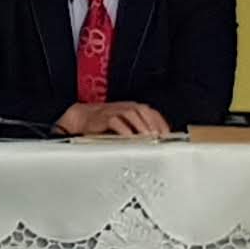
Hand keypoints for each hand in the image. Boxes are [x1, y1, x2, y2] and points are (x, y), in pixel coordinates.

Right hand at [54, 102, 171, 139]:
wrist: (82, 117)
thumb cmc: (105, 123)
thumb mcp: (125, 124)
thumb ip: (139, 129)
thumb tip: (155, 142)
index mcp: (133, 108)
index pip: (152, 112)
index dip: (160, 122)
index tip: (167, 134)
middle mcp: (125, 107)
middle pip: (144, 111)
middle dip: (153, 123)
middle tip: (158, 136)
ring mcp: (114, 111)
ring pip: (132, 114)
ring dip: (141, 125)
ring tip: (147, 137)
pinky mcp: (103, 118)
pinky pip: (115, 121)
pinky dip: (124, 129)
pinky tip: (130, 137)